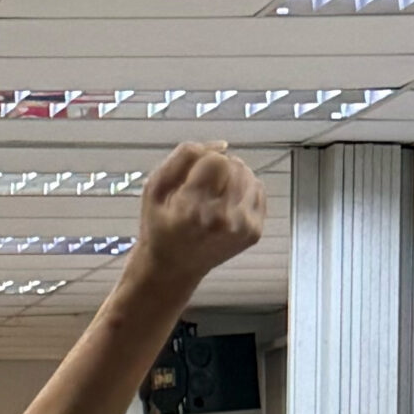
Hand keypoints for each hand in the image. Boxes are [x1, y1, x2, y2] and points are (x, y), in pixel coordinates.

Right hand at [133, 143, 267, 291]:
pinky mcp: (254, 232)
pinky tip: (227, 204)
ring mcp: (241, 228)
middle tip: (202, 188)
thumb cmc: (160, 226)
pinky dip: (245, 191)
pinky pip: (259, 190)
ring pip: (249, 175)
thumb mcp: (154, 188)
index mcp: (191, 210)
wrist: (173, 269)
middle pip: (235, 165)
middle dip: (219, 169)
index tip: (192, 177)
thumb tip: (223, 144)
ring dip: (233, 178)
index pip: (216, 160)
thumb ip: (183, 157)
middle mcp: (220, 220)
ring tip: (215, 194)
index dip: (204, 161)